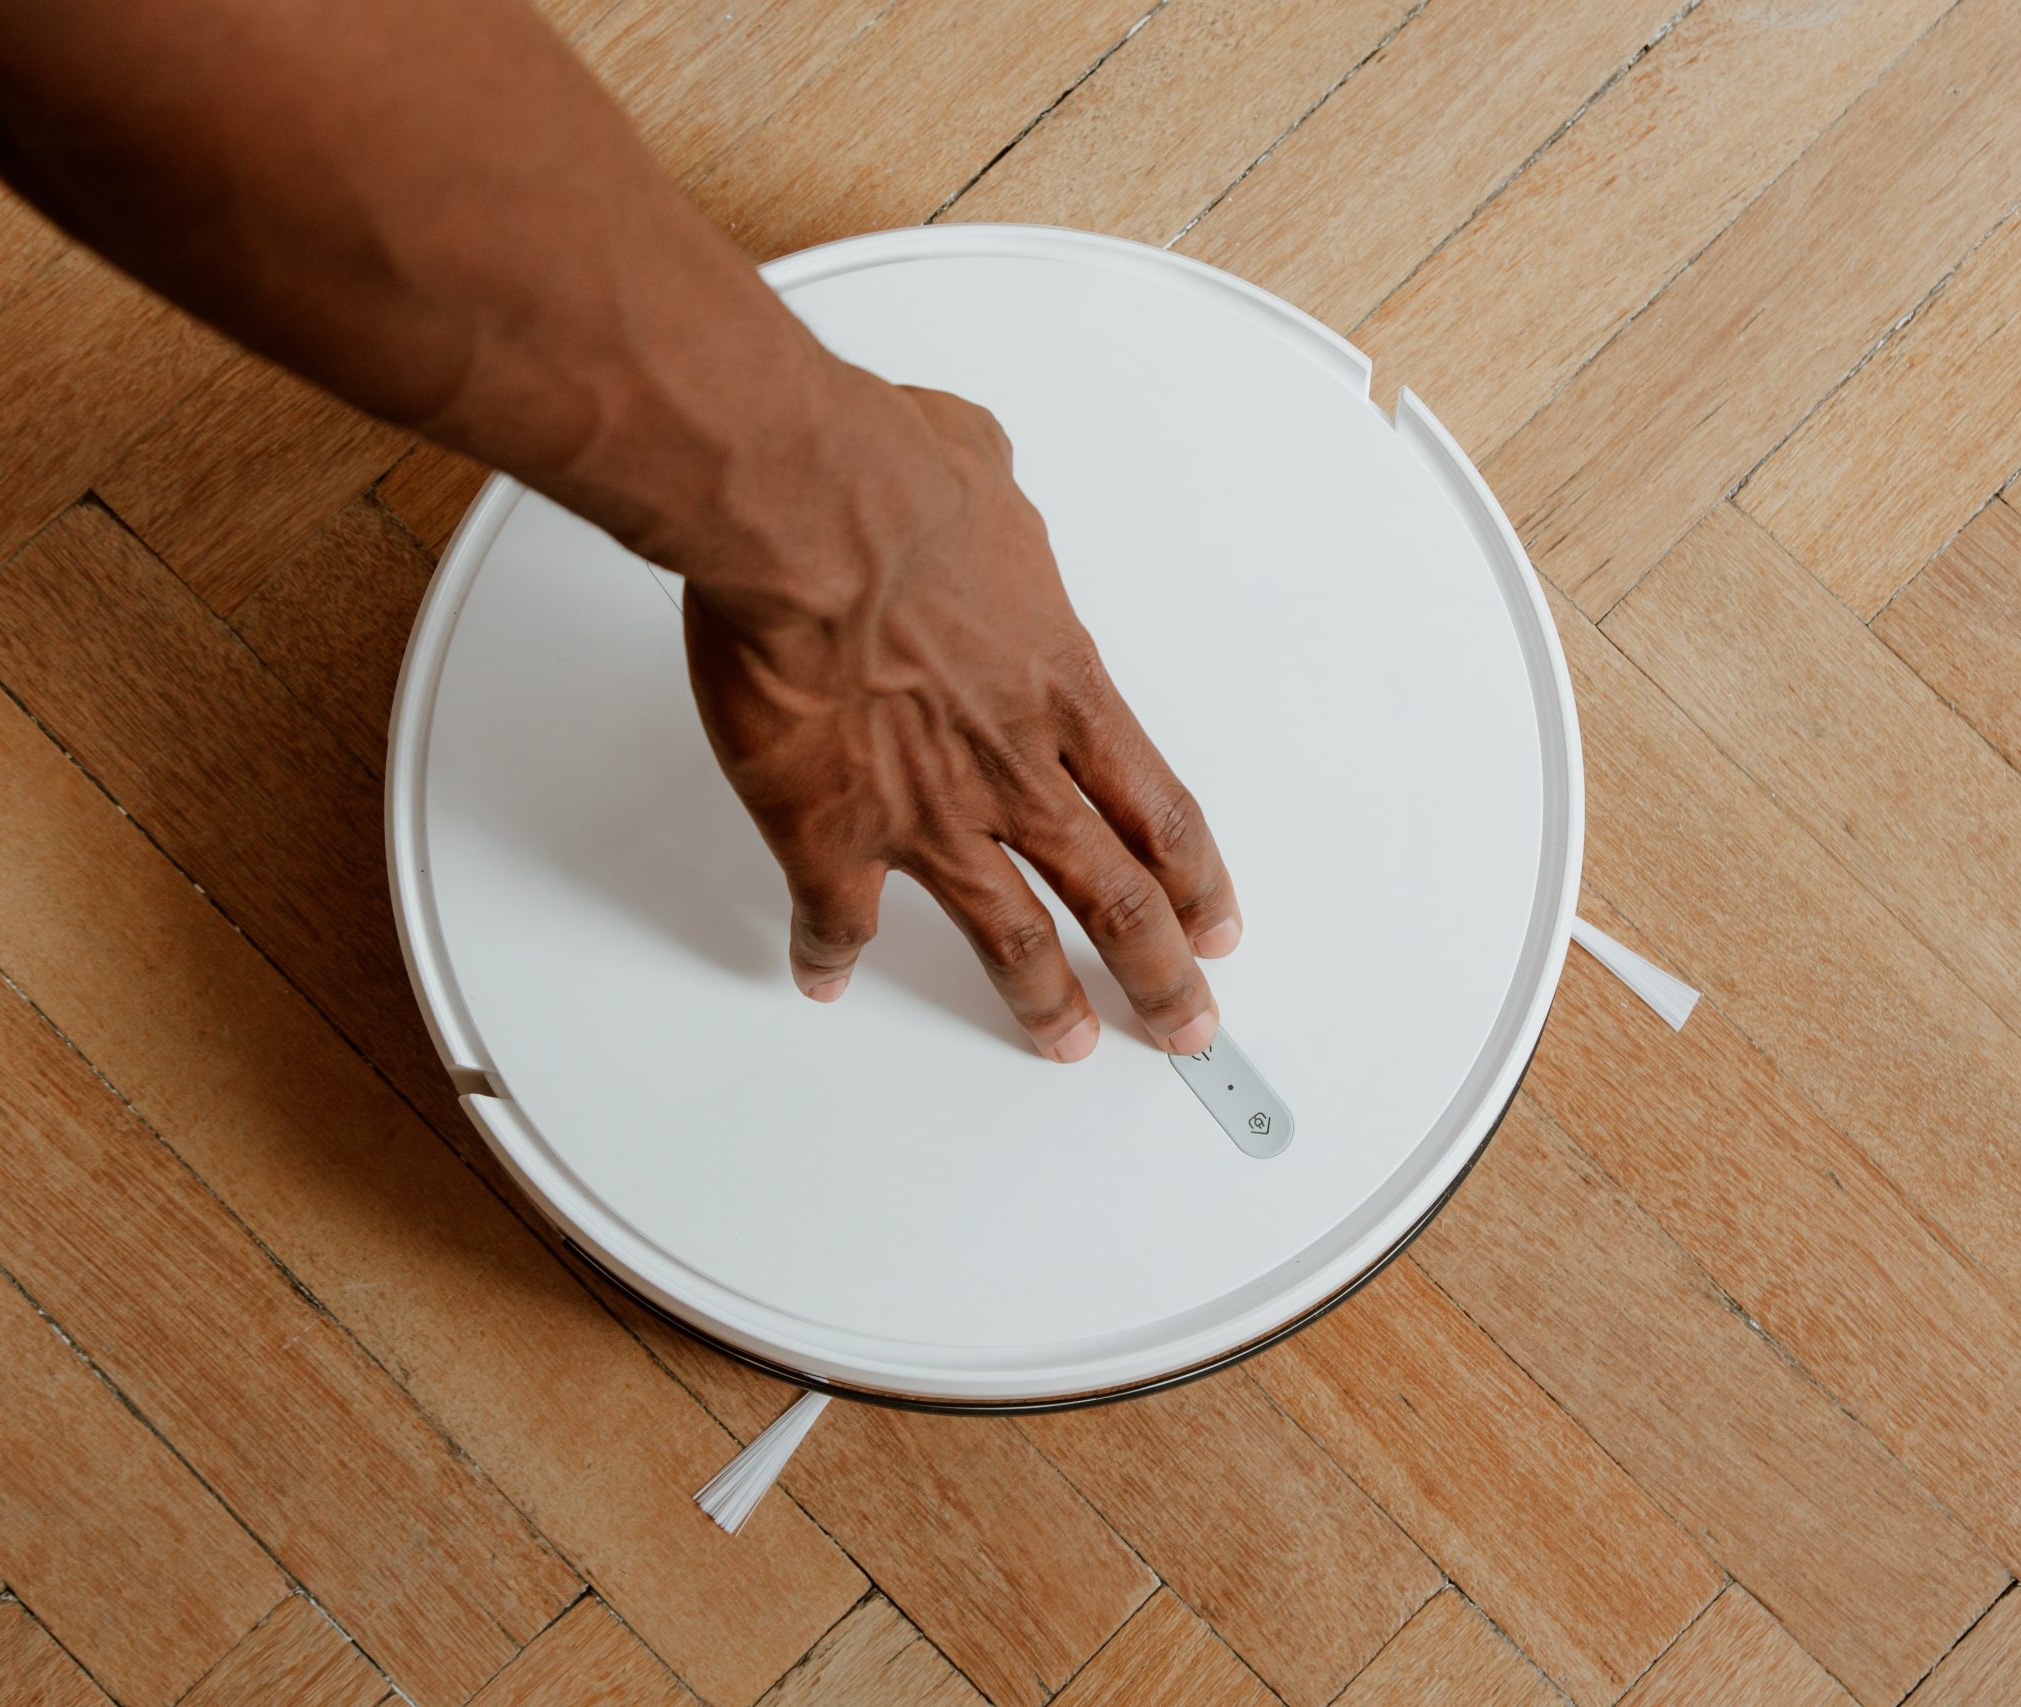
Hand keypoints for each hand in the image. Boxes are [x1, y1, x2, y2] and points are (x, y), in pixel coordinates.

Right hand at [679, 366, 1239, 1062]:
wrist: (803, 513)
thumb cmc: (892, 481)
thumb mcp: (980, 472)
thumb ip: (993, 515)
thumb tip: (971, 479)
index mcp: (1065, 690)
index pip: (1162, 812)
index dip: (1198, 881)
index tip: (1217, 923)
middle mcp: (1015, 768)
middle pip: (1120, 900)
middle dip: (1162, 975)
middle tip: (1186, 1023)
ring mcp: (929, 813)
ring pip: (1014, 940)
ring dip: (1048, 1003)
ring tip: (1068, 1043)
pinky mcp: (831, 832)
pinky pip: (838, 921)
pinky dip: (829, 956)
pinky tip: (826, 977)